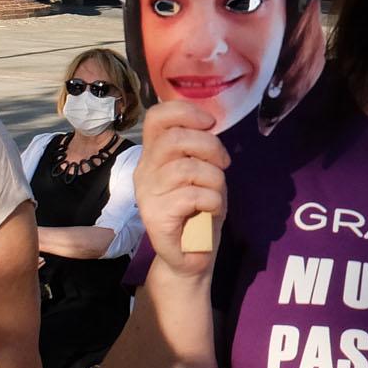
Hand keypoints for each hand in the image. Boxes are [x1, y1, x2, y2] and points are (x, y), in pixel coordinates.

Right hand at [133, 100, 229, 280]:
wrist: (192, 256)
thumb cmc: (199, 209)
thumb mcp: (202, 170)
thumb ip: (198, 147)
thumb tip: (208, 121)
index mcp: (153, 155)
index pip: (156, 118)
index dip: (184, 111)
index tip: (210, 122)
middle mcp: (144, 171)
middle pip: (174, 138)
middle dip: (210, 146)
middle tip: (223, 163)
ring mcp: (147, 194)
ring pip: (187, 168)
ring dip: (214, 178)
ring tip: (216, 193)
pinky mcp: (155, 217)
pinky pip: (191, 195)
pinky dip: (212, 200)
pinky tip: (211, 210)